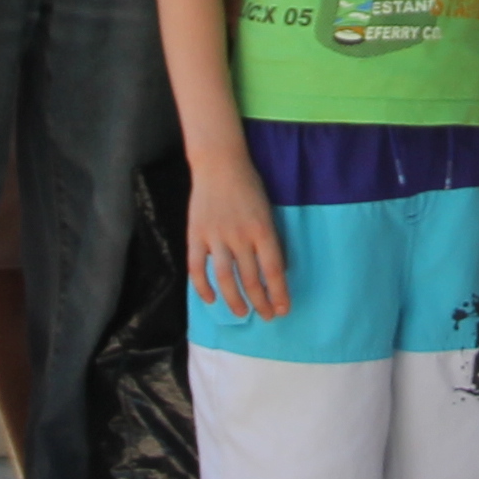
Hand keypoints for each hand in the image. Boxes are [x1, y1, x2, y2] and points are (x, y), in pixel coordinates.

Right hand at [185, 161, 289, 326]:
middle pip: (250, 278)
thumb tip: (277, 270)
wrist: (219, 163)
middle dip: (260, 302)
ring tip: (242, 312)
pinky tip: (211, 299)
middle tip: (266, 316)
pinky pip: (196, 267)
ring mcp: (215, 236)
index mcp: (262, 229)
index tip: (282, 309)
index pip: (273, 270)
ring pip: (225, 278)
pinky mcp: (195, 235)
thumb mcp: (268, 210)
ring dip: (234, 300)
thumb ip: (271, 239)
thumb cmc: (249, 185)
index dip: (278, 293)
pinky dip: (202, 287)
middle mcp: (239, 236)